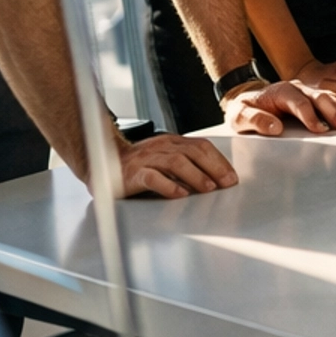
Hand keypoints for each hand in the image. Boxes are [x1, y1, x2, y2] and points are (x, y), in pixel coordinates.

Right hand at [117, 131, 238, 198]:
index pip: (201, 146)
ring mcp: (146, 159)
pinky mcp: (133, 174)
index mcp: (171, 142)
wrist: (104, 165)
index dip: (219, 161)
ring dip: (195, 175)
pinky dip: (168, 185)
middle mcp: (160, 147)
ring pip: (175, 162)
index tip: (231, 177)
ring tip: (207, 188)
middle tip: (225, 183)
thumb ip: (187, 165)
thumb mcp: (166, 160)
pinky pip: (152, 177)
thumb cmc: (139, 166)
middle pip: (192, 152)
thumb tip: (217, 179)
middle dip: (213, 167)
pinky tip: (179, 194)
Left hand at [224, 79, 335, 136]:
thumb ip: (255, 120)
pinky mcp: (312, 99)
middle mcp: (296, 89)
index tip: (319, 129)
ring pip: (327, 97)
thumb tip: (275, 127)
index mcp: (280, 92)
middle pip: (318, 97)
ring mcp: (306, 93)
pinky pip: (330, 99)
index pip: (299, 102)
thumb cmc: (244, 109)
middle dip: (332, 110)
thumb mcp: (240, 116)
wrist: (247, 101)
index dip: (310, 116)